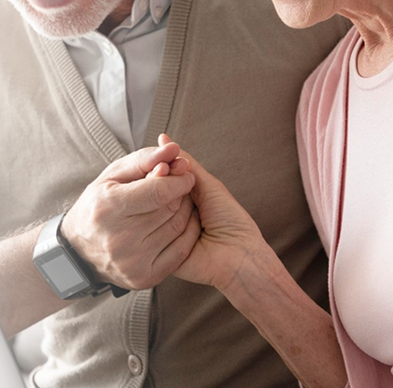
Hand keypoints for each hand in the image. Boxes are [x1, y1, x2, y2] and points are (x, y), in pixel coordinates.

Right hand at [59, 140, 200, 289]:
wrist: (78, 251)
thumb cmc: (98, 206)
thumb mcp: (112, 176)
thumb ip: (144, 159)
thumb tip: (174, 149)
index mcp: (108, 207)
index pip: (159, 191)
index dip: (178, 178)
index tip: (183, 172)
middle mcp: (119, 237)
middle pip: (170, 207)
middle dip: (180, 192)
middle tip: (176, 187)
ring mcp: (132, 261)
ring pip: (177, 227)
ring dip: (185, 211)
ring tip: (175, 203)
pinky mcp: (143, 277)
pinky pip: (180, 250)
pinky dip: (187, 233)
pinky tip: (178, 223)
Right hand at [164, 139, 271, 290]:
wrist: (240, 255)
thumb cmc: (230, 220)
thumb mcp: (205, 184)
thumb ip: (183, 161)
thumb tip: (162, 138)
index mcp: (174, 197)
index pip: (155, 178)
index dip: (160, 171)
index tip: (165, 168)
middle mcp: (164, 214)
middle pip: (152, 193)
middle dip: (170, 191)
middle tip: (190, 200)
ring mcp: (158, 235)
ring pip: (152, 212)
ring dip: (176, 212)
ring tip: (197, 219)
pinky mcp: (157, 254)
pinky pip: (154, 234)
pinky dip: (174, 230)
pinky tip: (191, 233)